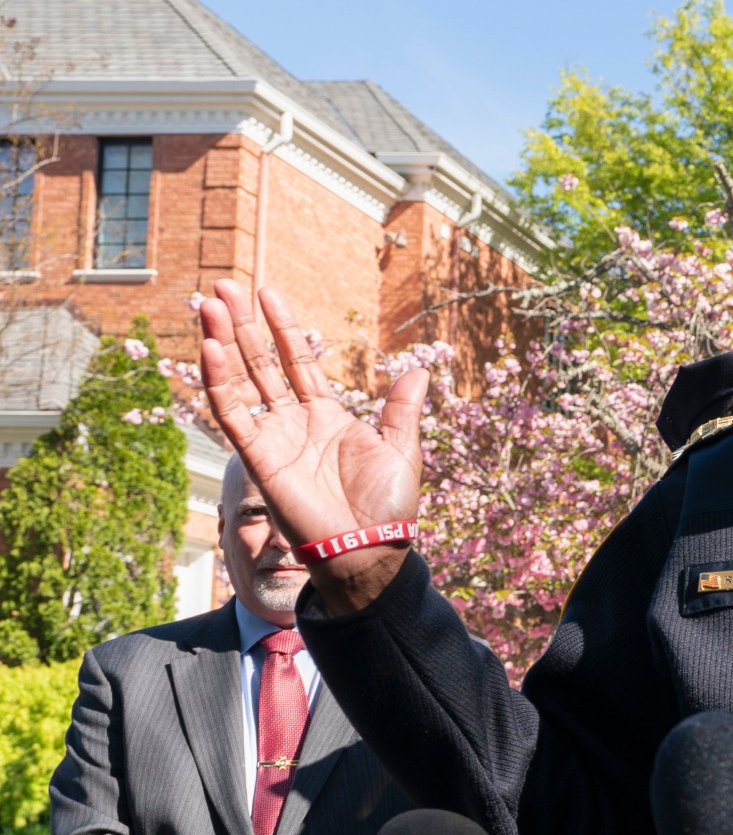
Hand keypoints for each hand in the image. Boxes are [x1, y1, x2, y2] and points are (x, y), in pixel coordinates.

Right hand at [197, 280, 427, 612]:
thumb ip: (401, 408)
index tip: (266, 292)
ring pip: (240, 381)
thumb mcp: (402, 448)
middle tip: (224, 285)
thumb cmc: (389, 507)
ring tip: (210, 304)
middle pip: (261, 363)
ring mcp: (274, 438)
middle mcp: (294, 422)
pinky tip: (210, 349)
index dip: (282, 327)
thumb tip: (421, 370)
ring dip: (224, 343)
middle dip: (243, 325)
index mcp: (327, 416)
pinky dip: (218, 383)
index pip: (297, 361)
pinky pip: (232, 415)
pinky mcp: (257, 458)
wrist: (370, 549)